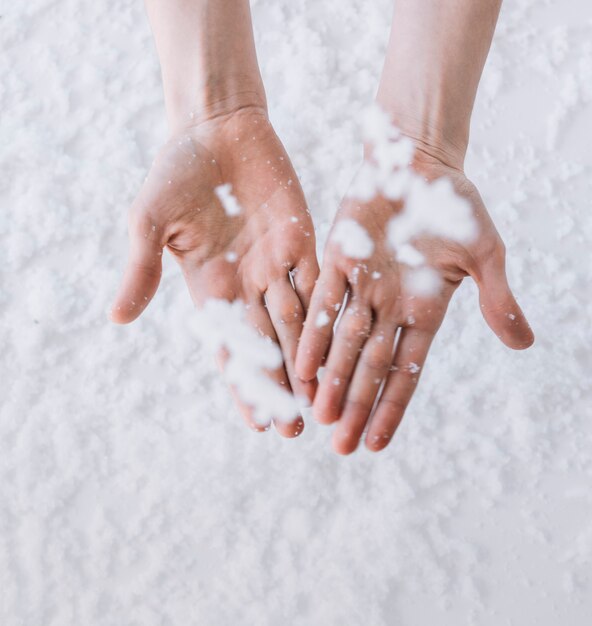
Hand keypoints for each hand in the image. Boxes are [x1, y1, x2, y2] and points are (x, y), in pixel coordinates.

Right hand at [110, 108, 318, 436]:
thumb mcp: (151, 220)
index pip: (229, 349)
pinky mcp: (305, 241)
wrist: (218, 129)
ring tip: (324, 400)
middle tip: (297, 429)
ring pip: (299, 323)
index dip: (243, 387)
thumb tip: (117, 317)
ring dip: (310, 361)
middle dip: (282, 387)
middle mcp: (248, 285)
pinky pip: (321, 282)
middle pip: (269, 346)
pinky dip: (329, 313)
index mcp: (210, 288)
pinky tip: (342, 344)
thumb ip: (142, 268)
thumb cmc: (178, 171)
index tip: (257, 424)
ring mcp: (279, 265)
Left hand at [296, 151, 533, 453]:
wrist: (417, 162)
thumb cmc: (456, 205)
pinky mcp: (337, 260)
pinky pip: (322, 303)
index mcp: (424, 312)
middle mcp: (388, 308)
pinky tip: (301, 365)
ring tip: (319, 417)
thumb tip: (525, 343)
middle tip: (340, 446)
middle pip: (369, 367)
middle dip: (356, 406)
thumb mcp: (484, 253)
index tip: (376, 443)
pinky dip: (313, 333)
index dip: (391, 407)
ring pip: (343, 343)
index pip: (406, 371)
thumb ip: (496, 297)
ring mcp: (361, 287)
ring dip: (332, 379)